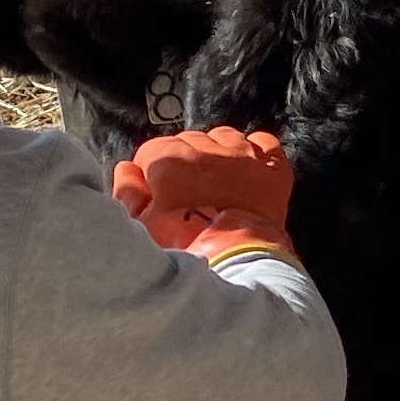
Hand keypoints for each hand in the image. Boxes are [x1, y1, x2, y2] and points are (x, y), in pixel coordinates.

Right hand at [110, 126, 293, 252]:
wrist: (234, 263)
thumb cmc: (183, 247)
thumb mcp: (141, 226)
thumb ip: (128, 192)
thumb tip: (127, 170)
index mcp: (168, 159)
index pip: (151, 152)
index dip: (152, 175)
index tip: (157, 194)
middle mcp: (205, 147)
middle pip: (188, 143)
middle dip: (184, 164)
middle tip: (187, 196)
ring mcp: (242, 155)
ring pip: (224, 137)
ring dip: (217, 153)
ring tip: (216, 182)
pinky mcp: (272, 169)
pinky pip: (265, 143)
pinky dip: (256, 151)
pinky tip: (249, 168)